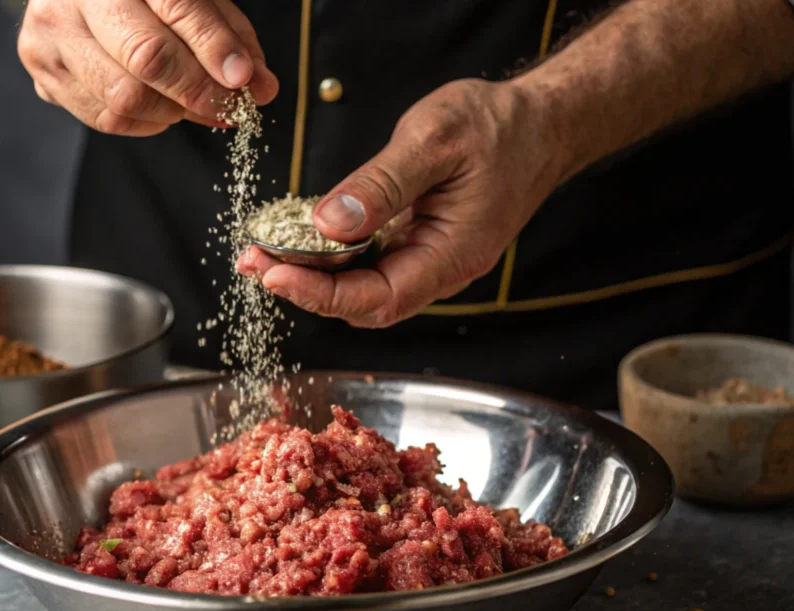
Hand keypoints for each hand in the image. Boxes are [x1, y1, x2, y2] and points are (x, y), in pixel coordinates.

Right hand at [18, 0, 278, 135]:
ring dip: (173, 112)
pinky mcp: (43, 72)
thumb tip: (260, 88)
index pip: (176, 6)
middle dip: (198, 91)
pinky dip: (144, 123)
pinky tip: (158, 106)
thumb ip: (230, 37)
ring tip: (191, 103)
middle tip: (229, 106)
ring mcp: (50, 34)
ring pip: (124, 98)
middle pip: (146, 59)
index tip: (244, 79)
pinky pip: (105, 118)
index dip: (214, 48)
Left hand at [238, 78, 564, 327]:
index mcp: (452, 255)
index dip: (322, 296)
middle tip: (254, 262)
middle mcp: (440, 269)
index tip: (275, 276)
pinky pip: (369, 263)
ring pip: (362, 286)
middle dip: (305, 289)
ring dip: (312, 275)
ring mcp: (429, 259)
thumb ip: (381, 186)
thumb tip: (329, 225)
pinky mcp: (419, 243)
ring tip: (263, 253)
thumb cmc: (500, 127)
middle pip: (363, 303)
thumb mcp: (435, 141)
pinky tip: (300, 239)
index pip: (377, 298)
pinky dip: (330, 256)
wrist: (540, 124)